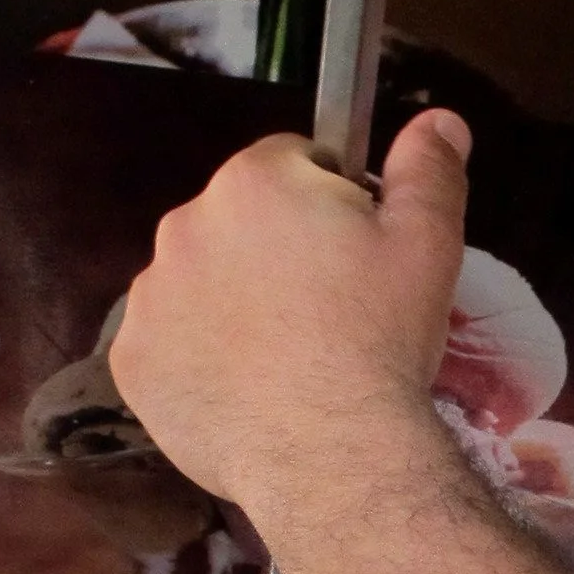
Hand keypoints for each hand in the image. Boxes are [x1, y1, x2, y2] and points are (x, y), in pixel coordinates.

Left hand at [107, 110, 471, 520]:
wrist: (331, 452)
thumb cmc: (382, 340)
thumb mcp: (428, 246)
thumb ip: (428, 171)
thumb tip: (440, 120)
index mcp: (255, 181)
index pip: (291, 161)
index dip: (330, 203)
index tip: (354, 254)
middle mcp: (185, 223)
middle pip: (238, 220)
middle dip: (275, 251)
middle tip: (328, 312)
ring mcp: (151, 295)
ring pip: (200, 281)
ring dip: (233, 302)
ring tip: (287, 358)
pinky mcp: (133, 361)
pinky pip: (169, 344)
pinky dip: (200, 359)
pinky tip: (247, 389)